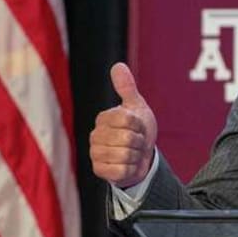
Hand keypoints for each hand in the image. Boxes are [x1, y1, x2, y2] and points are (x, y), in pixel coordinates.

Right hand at [89, 62, 157, 187]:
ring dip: (136, 156)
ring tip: (133, 154)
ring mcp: (95, 153)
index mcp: (103, 118)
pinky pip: (122, 171)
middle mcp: (95, 135)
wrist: (142, 157)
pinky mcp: (99, 171)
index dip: (140, 125)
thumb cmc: (138, 131)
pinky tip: (128, 166)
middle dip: (139, 142)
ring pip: (125, 155)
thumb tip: (118, 65)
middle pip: (128, 138)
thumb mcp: (136, 107)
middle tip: (136, 143)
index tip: (138, 127)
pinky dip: (131, 170)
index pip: (128, 119)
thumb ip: (127, 88)